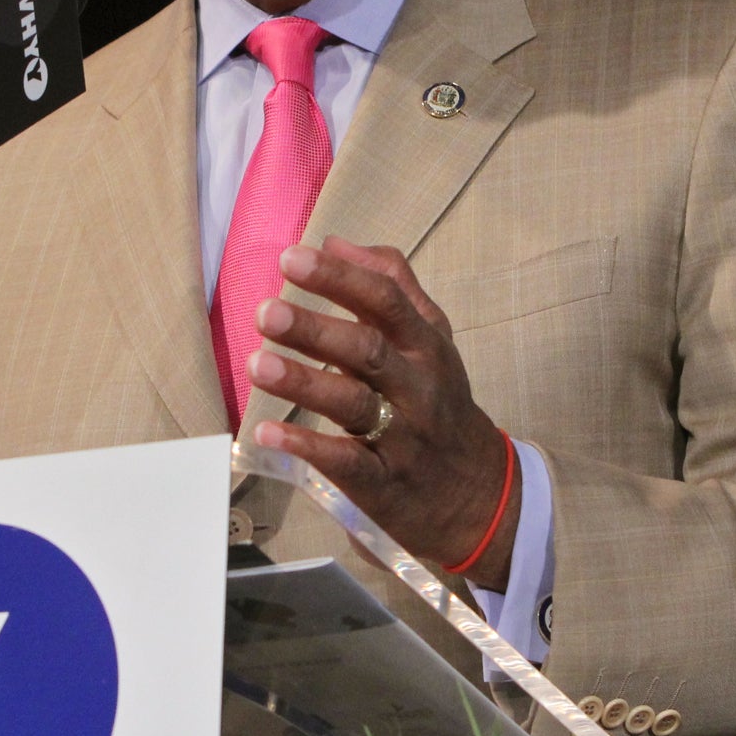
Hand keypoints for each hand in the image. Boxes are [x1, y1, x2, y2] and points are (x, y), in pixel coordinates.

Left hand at [246, 239, 520, 589]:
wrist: (478, 493)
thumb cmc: (440, 400)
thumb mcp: (430, 338)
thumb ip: (392, 284)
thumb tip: (336, 242)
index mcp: (425, 345)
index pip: (386, 301)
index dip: (340, 278)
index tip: (292, 259)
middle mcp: (417, 386)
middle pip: (368, 351)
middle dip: (316, 330)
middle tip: (266, 312)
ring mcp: (403, 436)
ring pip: (354, 404)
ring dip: (304, 383)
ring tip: (257, 364)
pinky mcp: (385, 483)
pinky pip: (347, 463)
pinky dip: (308, 446)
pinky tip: (268, 432)